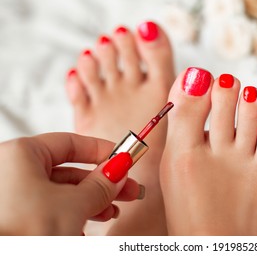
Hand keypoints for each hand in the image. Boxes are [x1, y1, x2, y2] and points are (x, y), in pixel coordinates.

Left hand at [0, 132, 141, 234]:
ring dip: (89, 202)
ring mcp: (9, 195)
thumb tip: (119, 170)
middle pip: (68, 170)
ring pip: (59, 192)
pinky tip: (86, 227)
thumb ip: (101, 184)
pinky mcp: (11, 218)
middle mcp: (10, 171)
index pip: (70, 142)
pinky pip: (46, 208)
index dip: (102, 151)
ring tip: (111, 213)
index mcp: (20, 154)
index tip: (123, 159)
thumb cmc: (23, 232)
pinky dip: (69, 215)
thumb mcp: (75, 204)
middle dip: (101, 183)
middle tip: (127, 190)